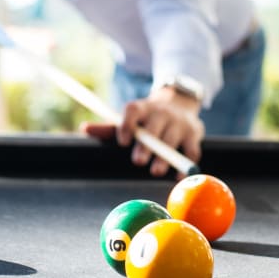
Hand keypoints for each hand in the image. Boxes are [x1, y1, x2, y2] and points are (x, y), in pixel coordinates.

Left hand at [82, 86, 203, 177]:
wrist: (178, 102)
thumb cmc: (147, 118)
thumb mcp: (130, 118)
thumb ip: (108, 127)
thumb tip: (84, 129)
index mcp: (142, 108)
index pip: (133, 110)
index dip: (127, 124)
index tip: (122, 141)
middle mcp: (161, 112)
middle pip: (154, 127)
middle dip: (146, 145)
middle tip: (137, 161)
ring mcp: (179, 122)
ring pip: (172, 139)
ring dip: (164, 157)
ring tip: (155, 171)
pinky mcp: (194, 133)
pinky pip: (192, 150)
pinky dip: (185, 164)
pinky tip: (177, 175)